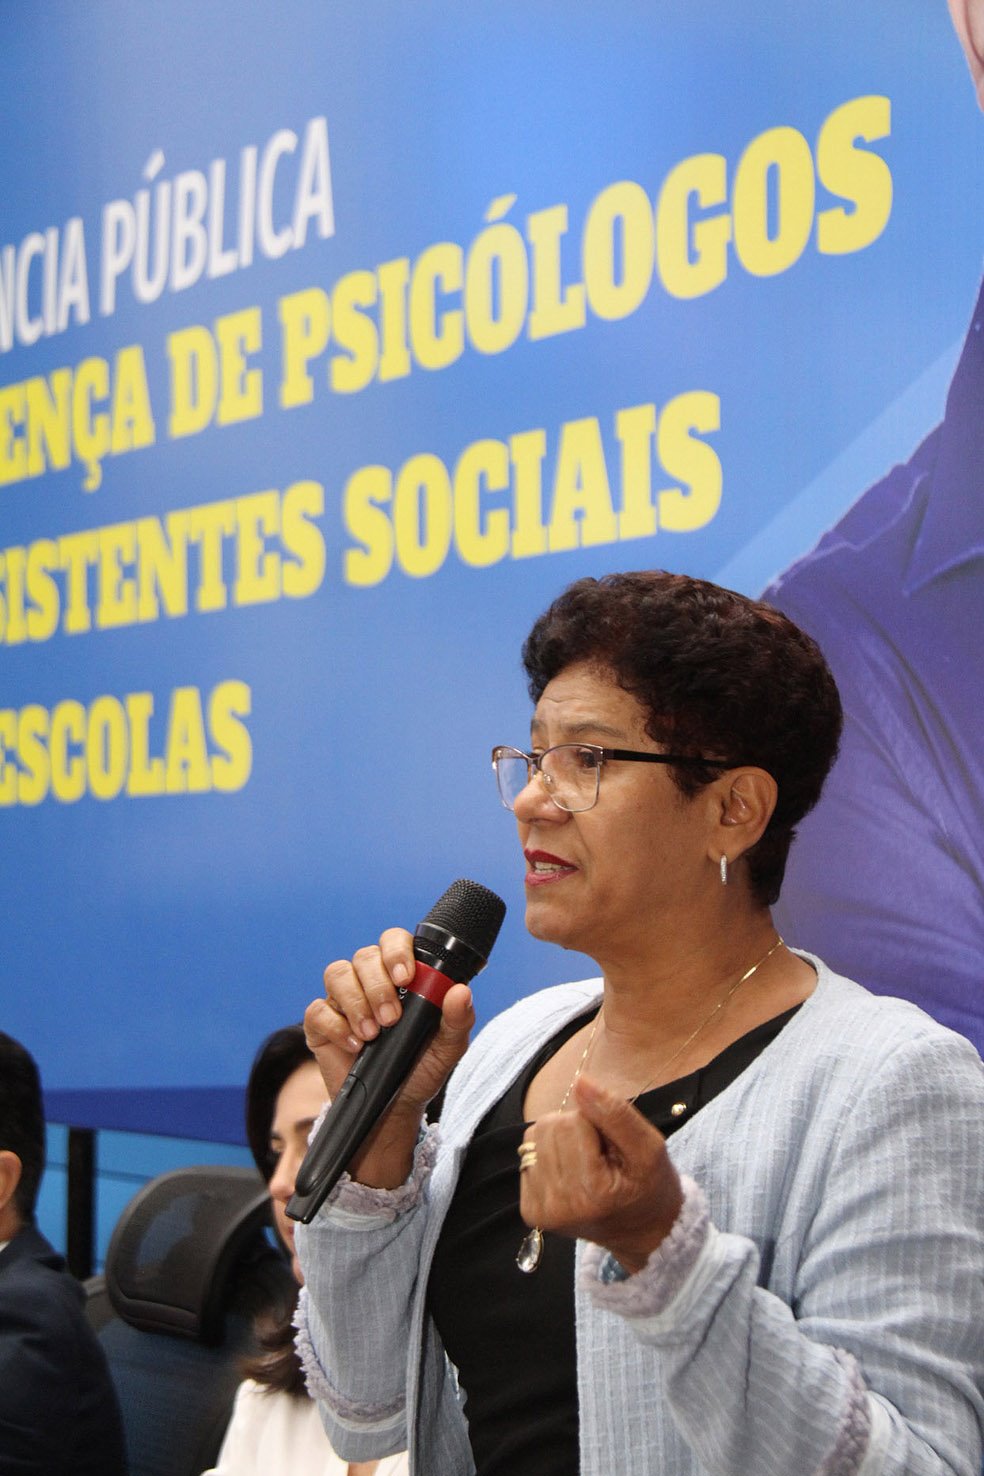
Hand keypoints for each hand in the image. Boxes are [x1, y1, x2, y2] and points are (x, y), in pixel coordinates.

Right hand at [303, 927, 474, 1186]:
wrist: (393, 1109)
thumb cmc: (421, 1069)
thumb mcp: (448, 1048)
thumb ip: (458, 1019)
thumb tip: (460, 992)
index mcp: (402, 976)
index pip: (394, 941)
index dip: (396, 950)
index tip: (406, 976)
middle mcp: (370, 981)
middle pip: (364, 956)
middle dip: (377, 985)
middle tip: (390, 1019)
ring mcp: (343, 1001)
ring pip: (337, 973)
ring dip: (356, 1002)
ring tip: (372, 1034)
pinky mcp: (321, 1024)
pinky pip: (317, 1009)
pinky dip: (336, 1026)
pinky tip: (354, 1046)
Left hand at [519, 1074, 684, 1272]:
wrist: (642, 1232)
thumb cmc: (650, 1186)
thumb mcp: (649, 1147)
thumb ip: (615, 1112)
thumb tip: (580, 1080)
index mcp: (591, 1191)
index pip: (574, 1120)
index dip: (597, 1124)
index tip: (613, 1149)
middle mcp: (560, 1205)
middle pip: (549, 1126)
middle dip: (575, 1130)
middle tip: (600, 1156)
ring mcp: (541, 1211)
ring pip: (534, 1138)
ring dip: (560, 1142)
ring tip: (585, 1164)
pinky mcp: (530, 1212)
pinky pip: (527, 1157)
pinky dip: (549, 1158)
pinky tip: (570, 1176)